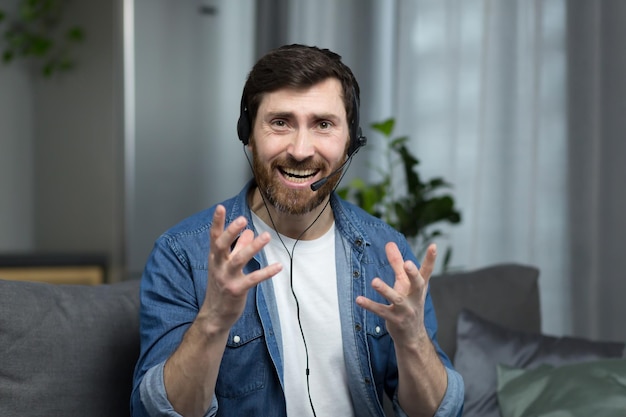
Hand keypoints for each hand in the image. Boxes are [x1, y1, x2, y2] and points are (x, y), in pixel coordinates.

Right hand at [200, 205, 281, 331]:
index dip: (217, 222)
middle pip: (222, 246)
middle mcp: (218, 266)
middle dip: (231, 232)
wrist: (215, 315)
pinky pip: (253, 279)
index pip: (214, 237)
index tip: (220, 207)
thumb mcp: (227, 266)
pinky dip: (266, 272)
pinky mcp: (236, 290)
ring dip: (253, 247)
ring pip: (239, 260)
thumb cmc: (221, 287)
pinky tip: (278, 266)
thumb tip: (250, 232)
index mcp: (215, 258)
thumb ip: (238, 248)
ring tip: (266, 236)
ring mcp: (226, 278)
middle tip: (243, 219)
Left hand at [356, 242, 436, 344]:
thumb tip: (390, 243)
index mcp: (418, 287)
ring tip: (374, 281)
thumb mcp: (404, 283)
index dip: (431, 259)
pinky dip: (370, 305)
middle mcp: (415, 298)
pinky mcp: (394, 319)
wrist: (412, 336)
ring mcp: (405, 310)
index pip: (426, 272)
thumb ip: (397, 263)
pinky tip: (359, 299)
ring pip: (397, 299)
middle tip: (408, 264)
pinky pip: (381, 311)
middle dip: (413, 274)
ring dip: (385, 290)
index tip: (433, 246)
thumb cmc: (408, 303)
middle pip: (417, 284)